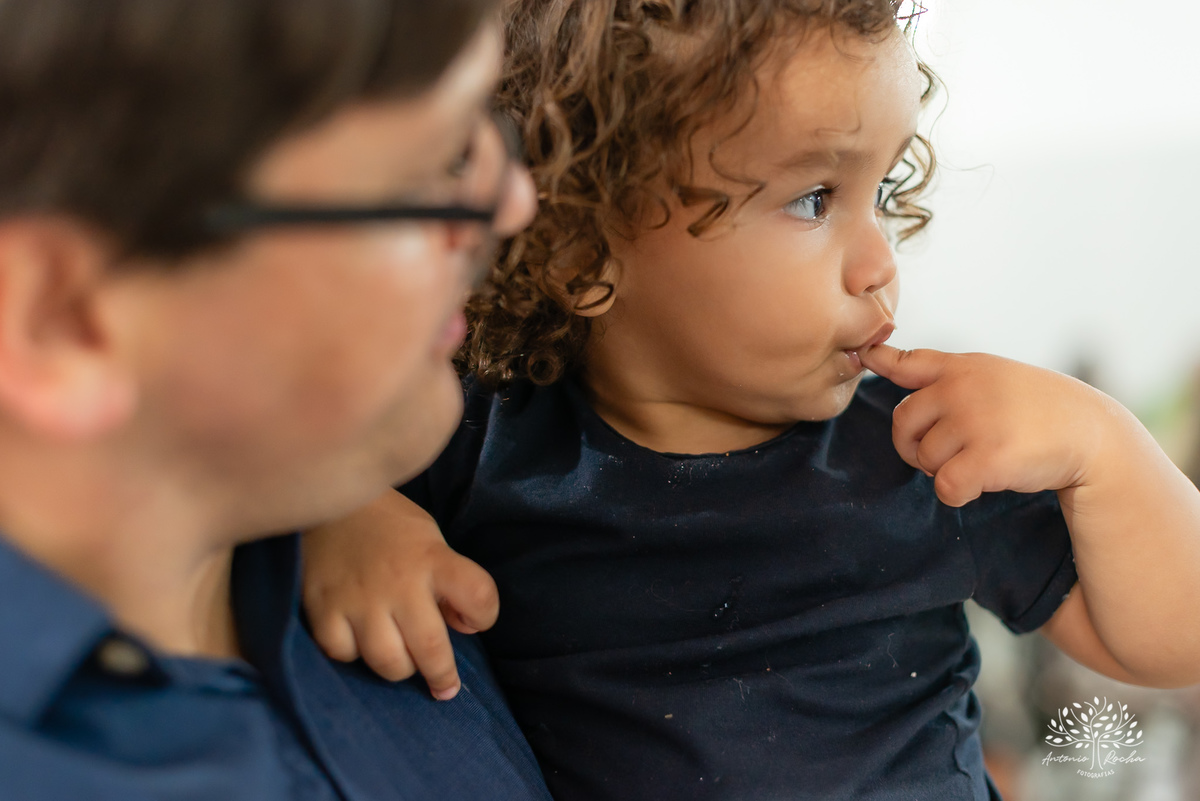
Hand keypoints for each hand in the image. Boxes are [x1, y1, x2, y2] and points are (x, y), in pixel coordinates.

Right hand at [302, 490, 498, 699]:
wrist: (327, 500)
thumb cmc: (387, 524)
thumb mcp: (429, 539)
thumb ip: (447, 581)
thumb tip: (459, 628)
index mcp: (432, 558)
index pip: (478, 596)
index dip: (484, 616)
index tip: (475, 622)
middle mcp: (399, 582)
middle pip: (432, 648)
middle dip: (442, 675)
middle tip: (444, 686)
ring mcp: (359, 599)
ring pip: (389, 662)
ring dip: (401, 668)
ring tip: (401, 660)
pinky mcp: (323, 609)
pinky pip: (344, 654)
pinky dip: (353, 654)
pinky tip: (357, 641)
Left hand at [859, 344, 1114, 506]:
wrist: (1091, 434)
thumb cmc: (1035, 408)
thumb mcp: (990, 374)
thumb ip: (939, 372)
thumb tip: (877, 358)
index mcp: (961, 367)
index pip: (908, 362)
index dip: (880, 361)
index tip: (863, 355)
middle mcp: (961, 388)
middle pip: (903, 425)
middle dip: (916, 445)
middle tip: (949, 451)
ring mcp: (974, 421)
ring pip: (924, 460)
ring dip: (946, 469)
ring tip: (983, 457)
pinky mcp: (987, 457)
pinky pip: (944, 486)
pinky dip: (959, 493)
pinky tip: (984, 480)